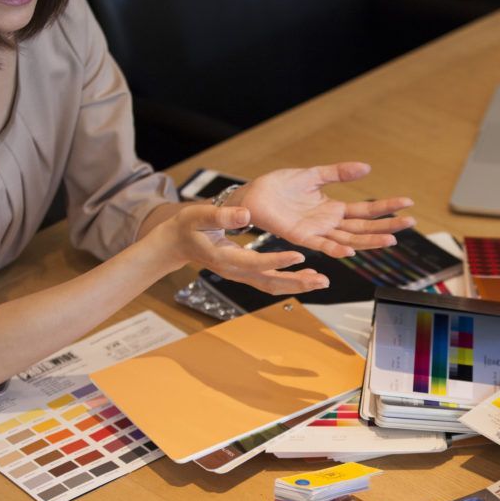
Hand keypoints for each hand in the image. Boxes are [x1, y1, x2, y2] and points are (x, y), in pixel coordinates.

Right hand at [148, 204, 329, 293]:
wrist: (177, 242)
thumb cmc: (187, 227)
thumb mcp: (198, 215)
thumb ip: (220, 215)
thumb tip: (246, 215)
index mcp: (224, 258)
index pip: (255, 262)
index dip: (277, 261)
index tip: (299, 255)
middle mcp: (235, 271)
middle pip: (269, 282)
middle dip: (297, 283)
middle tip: (322, 280)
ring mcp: (241, 274)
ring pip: (272, 285)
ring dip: (298, 285)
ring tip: (322, 281)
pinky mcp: (246, 272)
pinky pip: (270, 280)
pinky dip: (290, 280)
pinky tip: (307, 274)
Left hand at [226, 162, 414, 256]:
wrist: (253, 195)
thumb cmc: (279, 187)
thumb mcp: (313, 175)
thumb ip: (339, 173)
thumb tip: (367, 168)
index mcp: (333, 208)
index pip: (366, 211)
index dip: (387, 207)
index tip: (407, 203)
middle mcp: (329, 223)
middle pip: (365, 228)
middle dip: (388, 226)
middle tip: (410, 223)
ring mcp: (318, 232)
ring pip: (350, 239)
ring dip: (370, 240)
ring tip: (391, 239)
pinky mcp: (301, 236)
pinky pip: (322, 245)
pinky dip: (337, 248)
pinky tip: (352, 250)